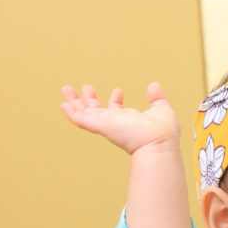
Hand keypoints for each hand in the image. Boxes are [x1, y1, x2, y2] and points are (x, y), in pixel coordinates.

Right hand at [58, 81, 180, 154]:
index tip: (118, 91)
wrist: (159, 142)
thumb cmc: (164, 131)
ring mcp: (107, 125)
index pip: (117, 111)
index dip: (115, 100)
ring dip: (75, 102)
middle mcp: (116, 124)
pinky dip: (72, 113)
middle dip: (90, 100)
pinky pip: (81, 120)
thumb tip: (154, 86)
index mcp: (129, 121)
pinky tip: (64, 105)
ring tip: (66, 89)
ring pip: (86, 113)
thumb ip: (157, 98)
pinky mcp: (100, 125)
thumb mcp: (161, 109)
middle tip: (85, 88)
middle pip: (97, 111)